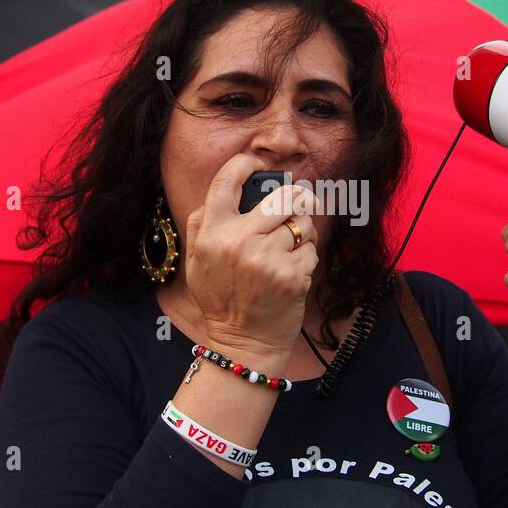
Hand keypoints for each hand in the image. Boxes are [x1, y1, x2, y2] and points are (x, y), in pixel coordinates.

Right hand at [184, 153, 321, 358]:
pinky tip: (292, 270)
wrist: (244, 342)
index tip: (257, 164)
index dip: (245, 164)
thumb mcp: (196, 260)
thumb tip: (225, 187)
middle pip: (281, 196)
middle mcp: (238, 241)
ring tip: (289, 246)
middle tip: (296, 201)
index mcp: (212, 233)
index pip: (227, 181)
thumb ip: (201, 222)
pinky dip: (306, 256)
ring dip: (301, 230)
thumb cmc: (222, 298)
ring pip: (301, 221)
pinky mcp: (292, 275)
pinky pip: (311, 248)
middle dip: (293, 197)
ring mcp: (267, 258)